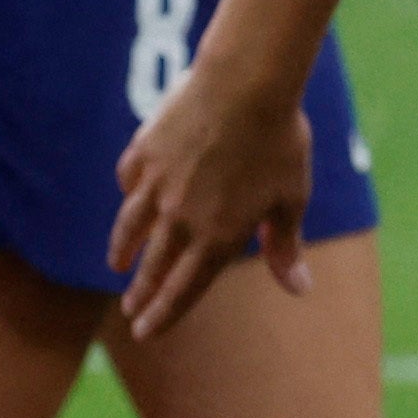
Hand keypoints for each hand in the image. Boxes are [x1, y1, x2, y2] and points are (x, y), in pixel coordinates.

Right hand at [109, 41, 320, 333]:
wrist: (246, 85)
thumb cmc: (279, 142)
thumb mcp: (290, 198)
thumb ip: (285, 247)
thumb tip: (299, 290)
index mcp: (218, 236)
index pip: (184, 289)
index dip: (165, 314)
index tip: (147, 332)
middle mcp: (180, 218)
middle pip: (154, 267)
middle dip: (141, 296)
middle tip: (130, 314)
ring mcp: (157, 186)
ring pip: (131, 228)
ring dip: (123, 250)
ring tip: (117, 265)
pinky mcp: (144, 152)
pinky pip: (131, 180)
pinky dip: (130, 193)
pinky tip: (129, 197)